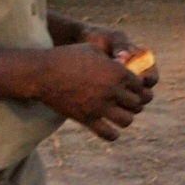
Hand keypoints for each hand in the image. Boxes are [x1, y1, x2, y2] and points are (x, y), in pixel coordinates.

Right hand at [38, 42, 153, 139]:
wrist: (43, 73)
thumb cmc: (67, 57)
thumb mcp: (93, 50)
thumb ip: (112, 59)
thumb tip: (124, 63)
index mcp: (118, 72)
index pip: (141, 85)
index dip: (140, 87)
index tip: (134, 89)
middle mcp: (112, 90)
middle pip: (138, 103)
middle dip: (136, 103)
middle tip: (129, 102)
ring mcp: (99, 106)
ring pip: (127, 120)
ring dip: (126, 118)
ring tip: (120, 114)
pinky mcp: (86, 119)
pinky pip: (108, 133)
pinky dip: (112, 134)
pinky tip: (111, 130)